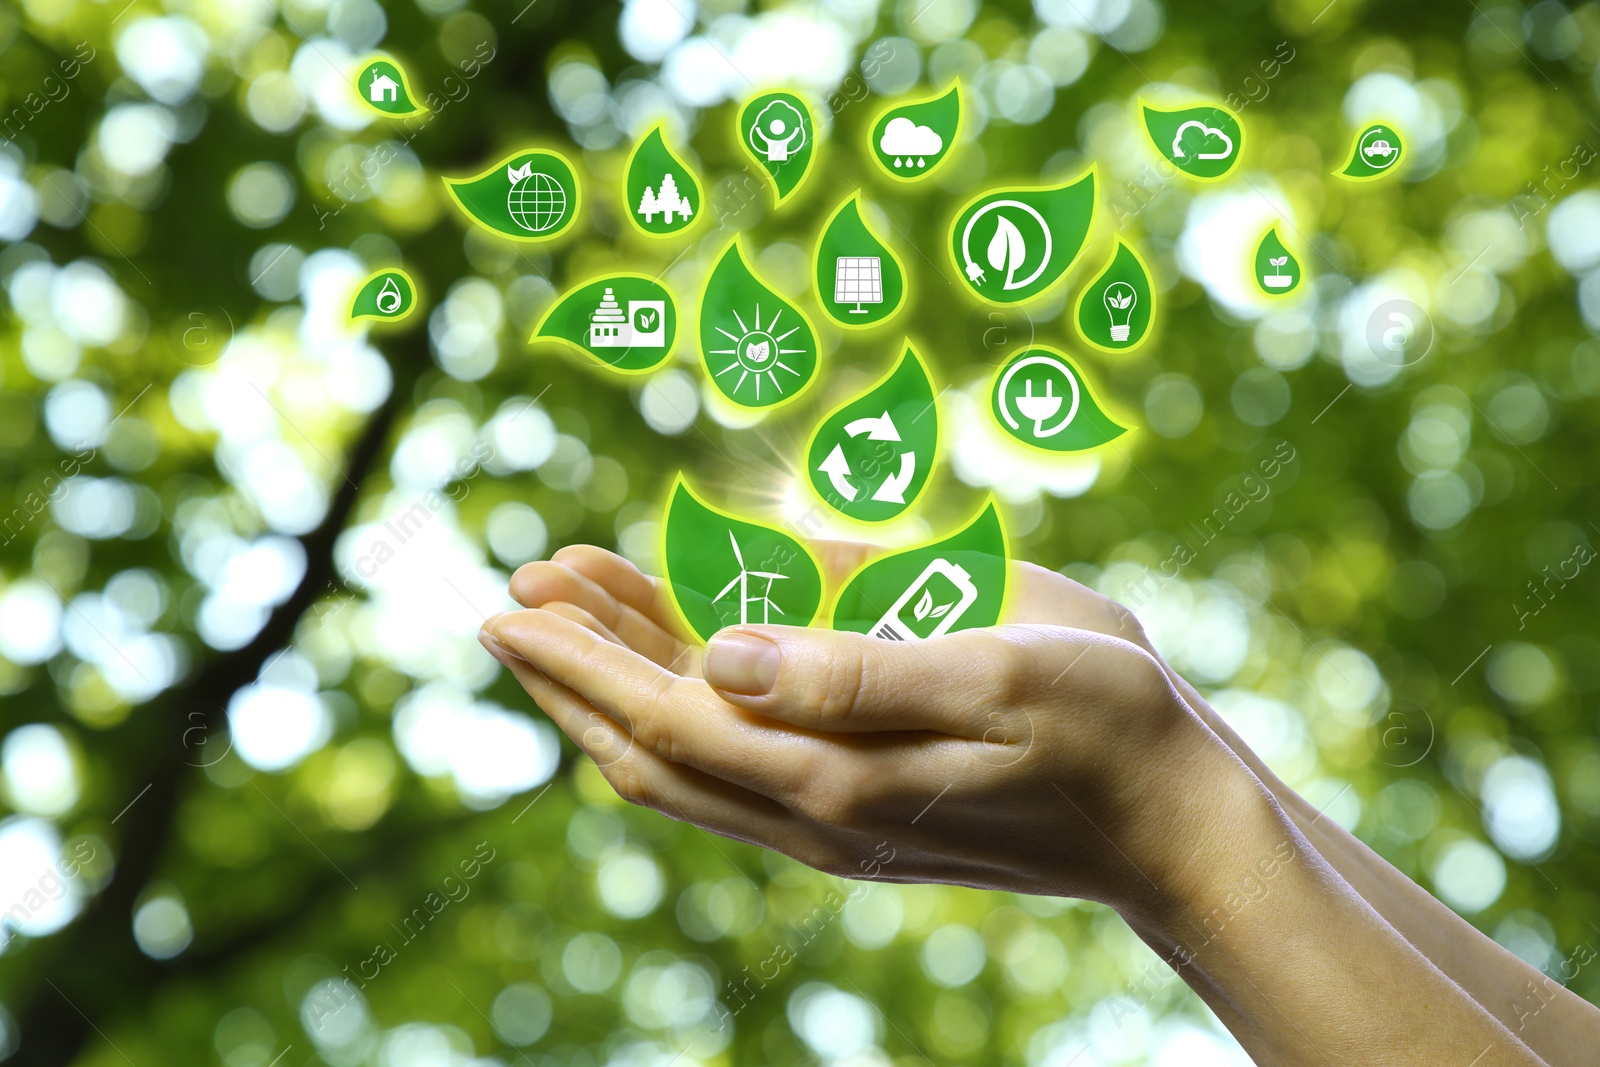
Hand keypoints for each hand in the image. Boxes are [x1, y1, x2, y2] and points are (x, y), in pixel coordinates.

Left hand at [487, 546, 1274, 921]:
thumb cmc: (1102, 722)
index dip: (580, 660)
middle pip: (651, 746)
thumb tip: (720, 652)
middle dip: (576, 666)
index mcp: (837, 778)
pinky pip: (735, 762)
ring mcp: (831, 822)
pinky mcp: (857, 811)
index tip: (508, 601)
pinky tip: (670, 648)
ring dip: (618, 683)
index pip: (667, 718)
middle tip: (515, 589)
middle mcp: (813, 814)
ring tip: (568, 603)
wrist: (1171, 818)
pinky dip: (681, 704)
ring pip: (684, 761)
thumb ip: (854, 668)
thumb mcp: (995, 672)